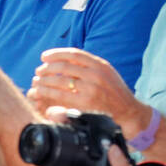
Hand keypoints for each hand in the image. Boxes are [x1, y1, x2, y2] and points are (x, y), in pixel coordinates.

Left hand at [27, 47, 147, 135]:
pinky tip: (41, 91)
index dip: (56, 53)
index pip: (74, 54)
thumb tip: (63, 59)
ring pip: (60, 80)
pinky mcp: (85, 103)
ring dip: (44, 80)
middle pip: (64, 66)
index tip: (44, 56)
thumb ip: (88, 65)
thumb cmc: (113, 91)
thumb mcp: (106, 72)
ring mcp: (91, 89)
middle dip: (47, 68)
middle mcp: (96, 75)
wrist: (127, 111)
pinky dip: (48, 92)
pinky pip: (61, 95)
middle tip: (38, 71)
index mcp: (100, 65)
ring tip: (37, 81)